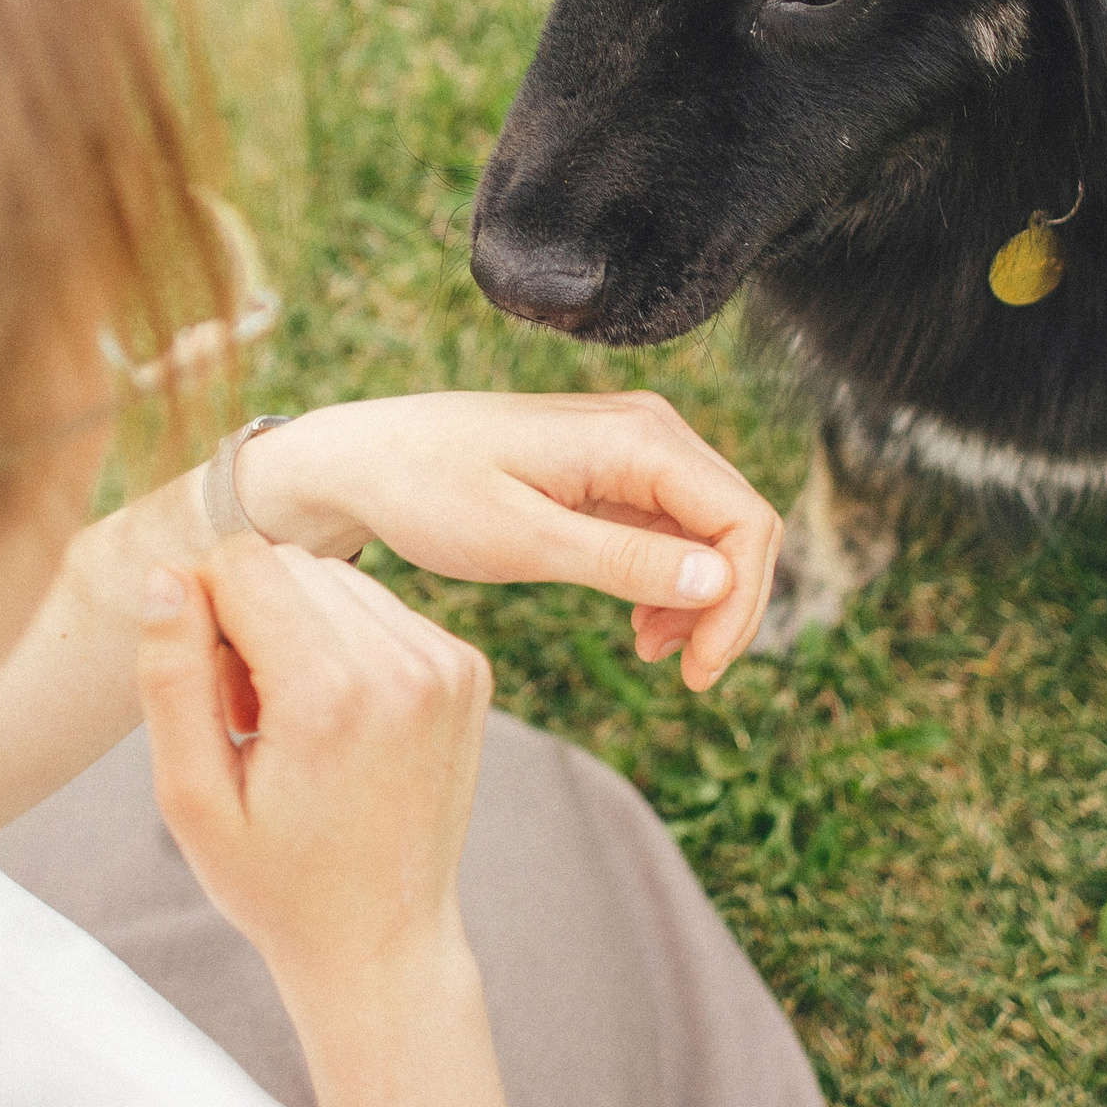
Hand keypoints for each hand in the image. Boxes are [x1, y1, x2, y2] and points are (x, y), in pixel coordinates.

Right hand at [136, 538, 520, 1106]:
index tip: (214, 696)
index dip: (203, 614)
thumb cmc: (275, 881)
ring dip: (301, 628)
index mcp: (329, 695)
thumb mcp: (191, 798)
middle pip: (290, 562)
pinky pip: (383, 606)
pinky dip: (349, 642)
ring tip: (296, 722)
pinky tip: (340, 719)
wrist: (383, 940)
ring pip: (338, 576)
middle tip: (253, 720)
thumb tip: (165, 575)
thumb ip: (171, 678)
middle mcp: (403, 665)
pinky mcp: (470, 669)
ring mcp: (448, 664)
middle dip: (252, 620)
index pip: (241, 561)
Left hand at [237, 392, 780, 690]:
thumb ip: (622, 561)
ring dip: (701, 600)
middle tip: (684, 676)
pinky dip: (671, 584)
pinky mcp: (614, 474)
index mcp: (636, 437)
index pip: (743, 521)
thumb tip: (718, 582)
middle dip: (727, 609)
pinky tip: (639, 627)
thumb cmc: (426, 491)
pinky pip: (675, 531)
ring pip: (714, 532)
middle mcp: (649, 430)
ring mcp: (634, 450)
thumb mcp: (522, 540)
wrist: (363, 460)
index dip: (740, 605)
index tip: (698, 672)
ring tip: (651, 652)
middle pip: (741, 525)